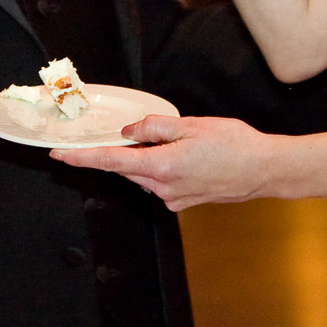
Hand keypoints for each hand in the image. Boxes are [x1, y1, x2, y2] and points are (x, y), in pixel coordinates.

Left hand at [50, 114, 278, 211]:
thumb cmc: (235, 144)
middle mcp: (164, 188)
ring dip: (146, 158)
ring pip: (143, 174)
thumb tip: (129, 132)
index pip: (111, 162)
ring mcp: (174, 198)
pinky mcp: (183, 202)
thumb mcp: (192, 125)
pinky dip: (161, 167)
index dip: (83, 158)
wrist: (265, 170)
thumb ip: (155, 128)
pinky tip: (185, 156)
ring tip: (178, 142)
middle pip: (126, 167)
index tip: (61, 155)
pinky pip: (160, 182)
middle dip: (119, 151)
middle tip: (124, 133)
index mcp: (163, 167)